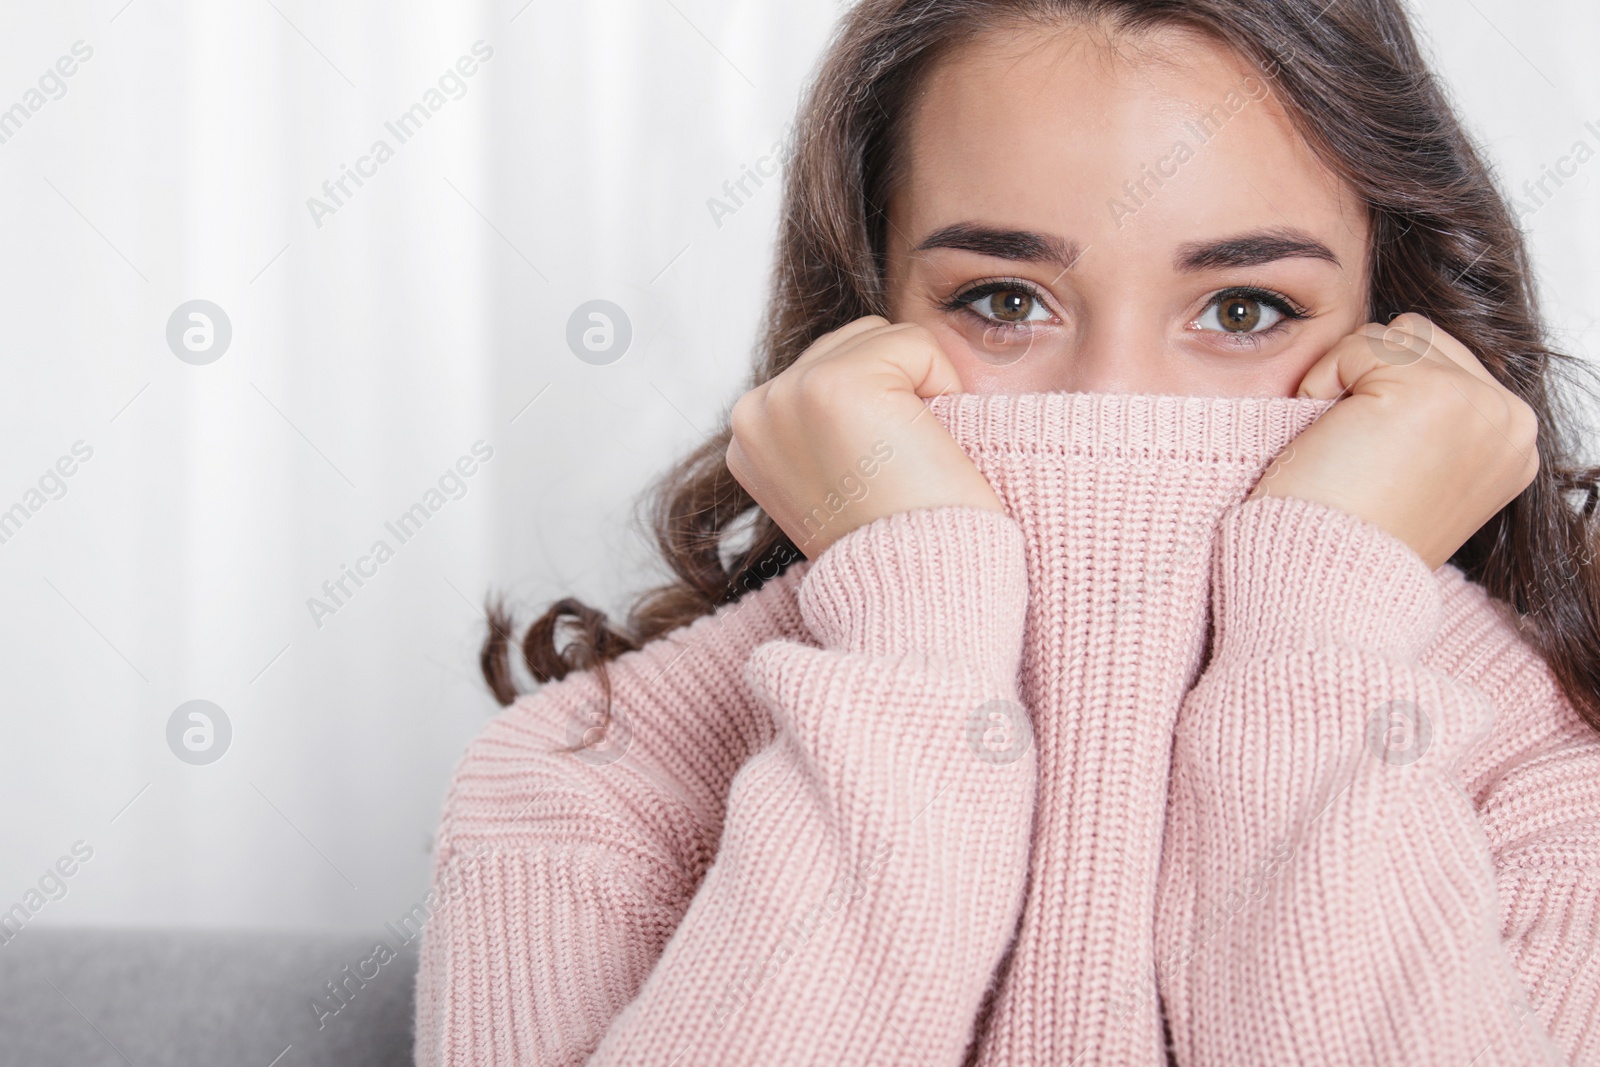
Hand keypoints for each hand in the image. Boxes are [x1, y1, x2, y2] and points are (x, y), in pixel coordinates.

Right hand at [725, 316, 1004, 557]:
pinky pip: (917, 343)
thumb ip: (826, 427)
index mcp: (749, 437)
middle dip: (893, 392)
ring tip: (904, 460)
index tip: (874, 480)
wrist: (915, 595)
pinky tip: (922, 448)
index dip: (876, 414)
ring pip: (882, 337)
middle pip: (854, 343)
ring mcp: (789, 394)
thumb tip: (872, 378)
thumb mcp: (834, 481)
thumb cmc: (897, 546)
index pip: (828, 368)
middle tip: (894, 472)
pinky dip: (944, 387)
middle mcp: (755, 412)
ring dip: (916, 389)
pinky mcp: (836, 386)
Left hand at [1250, 313, 1539, 570]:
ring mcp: (1480, 404)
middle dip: (1370, 380)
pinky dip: (1322, 382)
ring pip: (1395, 334)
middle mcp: (1511, 421)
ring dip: (1348, 378)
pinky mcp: (1433, 392)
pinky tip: (1329, 441)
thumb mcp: (1414, 471)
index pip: (1443, 361)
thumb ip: (1430, 417)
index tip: (1371, 461)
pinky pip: (1358, 345)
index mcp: (1511, 443)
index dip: (1384, 395)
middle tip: (1355, 453)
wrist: (1324, 580)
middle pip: (1421, 339)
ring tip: (1345, 446)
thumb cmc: (1345, 533)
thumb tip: (1401, 349)